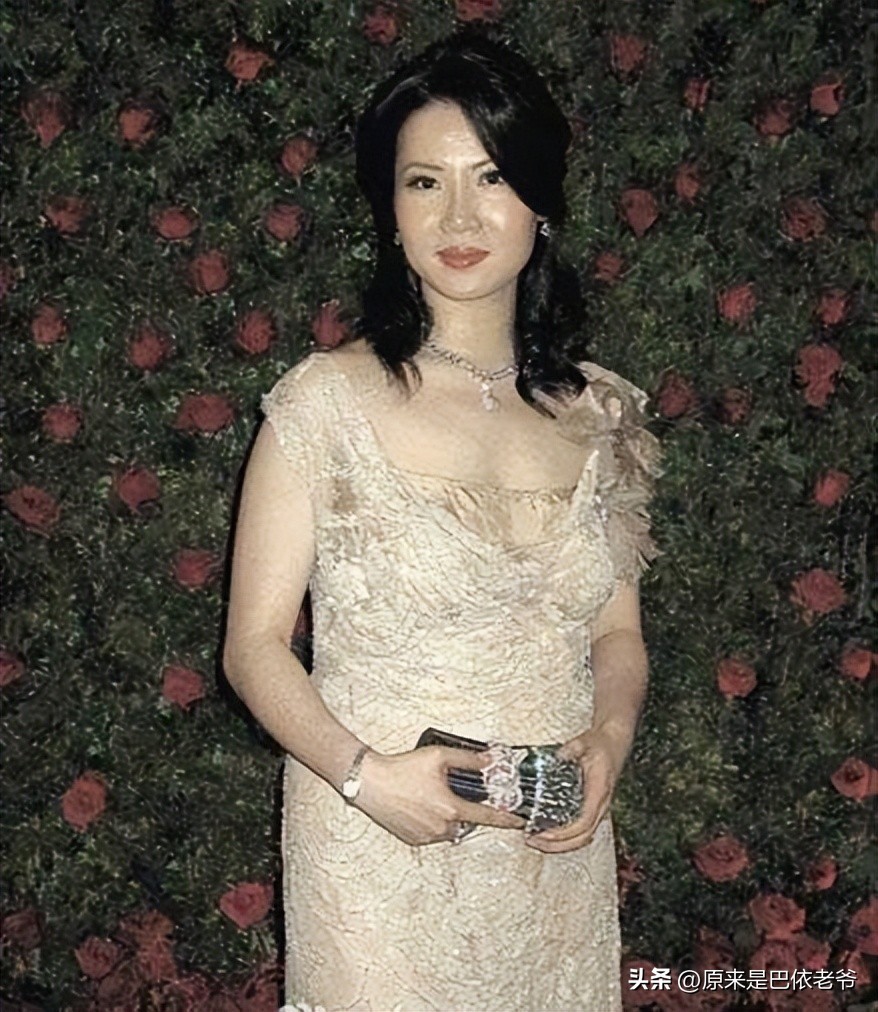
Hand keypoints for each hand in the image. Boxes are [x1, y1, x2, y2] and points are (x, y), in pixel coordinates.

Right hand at [353, 745, 525, 846]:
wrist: (370, 782)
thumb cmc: (402, 768)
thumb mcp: (439, 756)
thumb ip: (468, 759)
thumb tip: (490, 760)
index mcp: (451, 809)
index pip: (487, 817)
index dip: (505, 819)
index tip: (519, 822)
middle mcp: (441, 827)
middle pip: (466, 821)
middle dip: (464, 808)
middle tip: (449, 791)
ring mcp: (426, 836)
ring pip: (449, 829)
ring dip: (448, 816)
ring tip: (430, 795)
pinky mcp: (413, 840)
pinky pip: (432, 833)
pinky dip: (432, 821)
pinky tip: (420, 804)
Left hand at [525, 726, 630, 853]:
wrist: (615, 741)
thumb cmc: (602, 744)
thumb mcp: (583, 743)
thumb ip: (570, 750)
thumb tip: (556, 757)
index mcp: (599, 791)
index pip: (584, 822)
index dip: (565, 832)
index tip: (546, 833)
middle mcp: (601, 804)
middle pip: (582, 837)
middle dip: (558, 844)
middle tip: (533, 841)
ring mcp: (598, 808)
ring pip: (583, 838)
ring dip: (560, 845)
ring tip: (536, 841)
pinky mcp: (593, 808)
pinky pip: (582, 831)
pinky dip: (566, 838)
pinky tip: (549, 835)